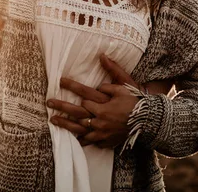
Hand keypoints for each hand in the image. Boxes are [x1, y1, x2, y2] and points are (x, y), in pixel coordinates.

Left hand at [47, 54, 170, 148]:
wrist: (149, 122)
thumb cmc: (136, 102)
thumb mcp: (125, 84)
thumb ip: (112, 70)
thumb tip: (102, 56)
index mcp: (104, 106)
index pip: (84, 95)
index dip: (73, 87)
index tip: (61, 80)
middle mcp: (100, 120)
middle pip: (76, 114)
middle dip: (61, 107)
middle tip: (49, 102)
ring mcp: (102, 133)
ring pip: (79, 129)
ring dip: (65, 125)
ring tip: (53, 120)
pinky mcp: (105, 141)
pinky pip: (90, 141)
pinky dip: (81, 139)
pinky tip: (72, 137)